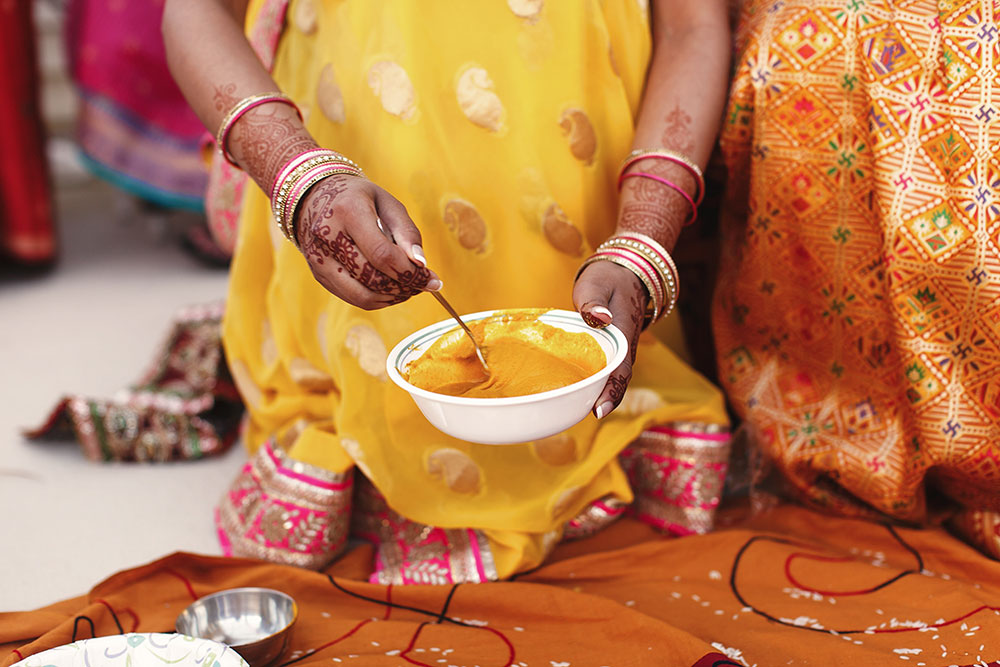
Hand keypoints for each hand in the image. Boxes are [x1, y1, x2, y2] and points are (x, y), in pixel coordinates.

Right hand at [295, 175, 441, 309]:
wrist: (315, 196)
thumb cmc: (359, 198)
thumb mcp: (388, 203)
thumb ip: (407, 232)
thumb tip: (422, 265)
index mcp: (348, 211)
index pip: (382, 254)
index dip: (409, 273)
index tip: (431, 279)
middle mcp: (327, 236)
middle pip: (372, 278)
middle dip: (404, 287)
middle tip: (423, 284)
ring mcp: (319, 258)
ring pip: (362, 295)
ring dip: (393, 297)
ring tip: (409, 288)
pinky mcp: (318, 274)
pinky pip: (353, 298)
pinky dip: (378, 300)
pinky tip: (391, 290)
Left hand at [573, 261, 647, 418]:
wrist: (624, 272)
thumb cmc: (608, 279)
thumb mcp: (597, 284)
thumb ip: (595, 302)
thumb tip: (599, 318)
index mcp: (622, 334)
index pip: (620, 369)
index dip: (611, 392)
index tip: (599, 410)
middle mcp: (624, 347)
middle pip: (617, 381)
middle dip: (605, 401)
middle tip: (585, 417)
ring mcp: (619, 349)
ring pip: (612, 377)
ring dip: (599, 394)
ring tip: (576, 411)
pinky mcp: (611, 349)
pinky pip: (605, 370)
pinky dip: (595, 382)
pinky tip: (577, 392)